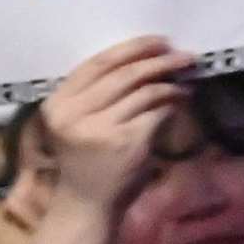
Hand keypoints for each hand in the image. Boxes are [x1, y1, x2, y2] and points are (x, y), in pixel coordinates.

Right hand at [35, 37, 190, 221]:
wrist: (86, 203)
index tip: (159, 41)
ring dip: (171, 84)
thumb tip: (144, 57)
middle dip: (159, 61)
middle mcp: (74, 114)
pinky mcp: (126, 143)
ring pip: (145, 91)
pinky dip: (172, 103)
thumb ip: (96, 93)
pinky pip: (157, 112)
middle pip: (125, 74)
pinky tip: (181, 102)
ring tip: (185, 82)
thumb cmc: (86, 157)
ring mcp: (100, 129)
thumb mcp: (77, 122)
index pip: (97, 63)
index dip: (132, 48)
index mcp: (57, 104)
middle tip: (185, 56)